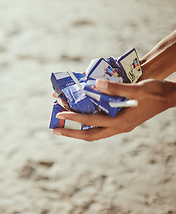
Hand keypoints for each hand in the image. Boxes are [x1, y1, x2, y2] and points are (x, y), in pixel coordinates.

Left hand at [53, 79, 175, 140]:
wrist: (170, 97)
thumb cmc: (155, 92)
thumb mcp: (137, 89)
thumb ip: (116, 88)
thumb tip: (95, 84)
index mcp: (120, 122)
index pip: (91, 122)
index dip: (74, 118)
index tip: (60, 113)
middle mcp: (118, 128)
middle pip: (89, 135)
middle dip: (71, 133)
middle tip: (55, 130)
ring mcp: (119, 126)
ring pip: (94, 132)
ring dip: (78, 129)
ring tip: (64, 124)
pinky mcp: (121, 122)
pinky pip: (100, 126)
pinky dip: (88, 123)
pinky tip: (81, 116)